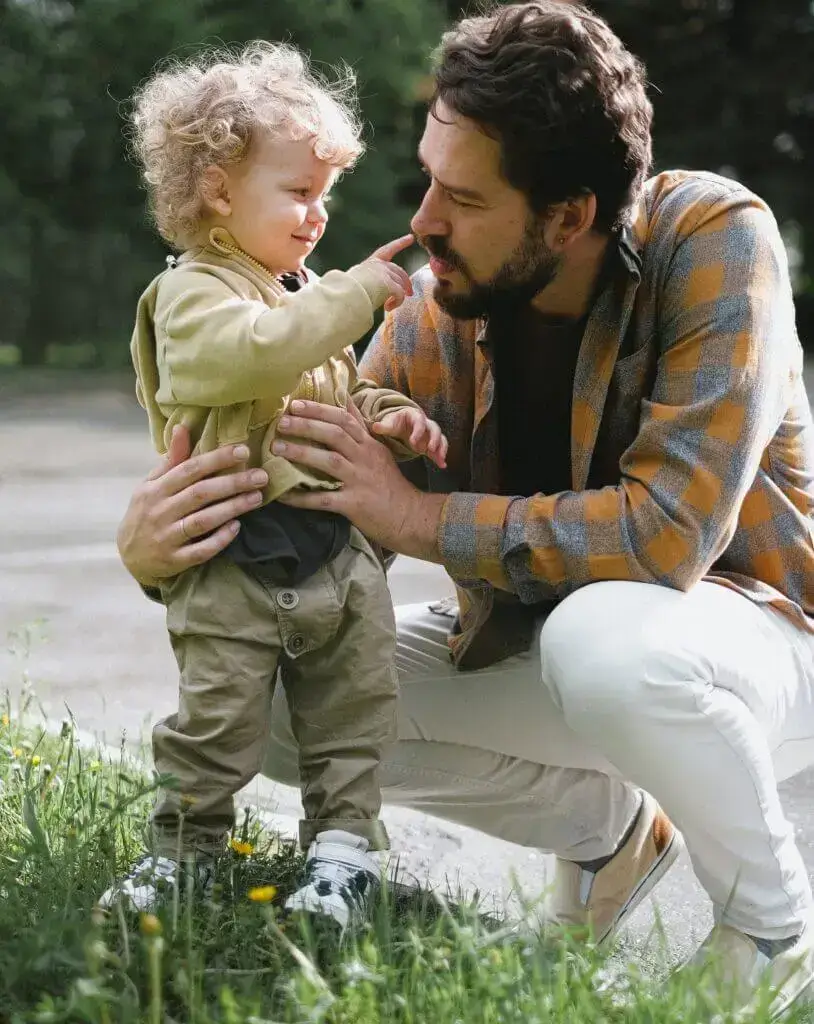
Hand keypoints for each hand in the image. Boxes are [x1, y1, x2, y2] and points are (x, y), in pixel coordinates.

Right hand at [117, 425, 267, 585]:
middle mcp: (160, 511)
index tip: (244, 450)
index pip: (189, 470)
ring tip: (257, 498)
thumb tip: (182, 427)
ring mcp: (166, 537)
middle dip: (232, 483)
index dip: (217, 459)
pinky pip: (200, 550)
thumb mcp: (151, 484)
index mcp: (155, 489)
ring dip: (232, 508)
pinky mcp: (174, 560)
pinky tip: (237, 527)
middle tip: (261, 476)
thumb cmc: (146, 512)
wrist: (129, 555)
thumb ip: (171, 460)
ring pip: (203, 521)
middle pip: (200, 493)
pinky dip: (219, 539)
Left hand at [273, 399, 445, 561]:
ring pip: (329, 461)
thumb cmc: (389, 484)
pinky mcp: (354, 504)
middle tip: (281, 422)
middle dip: (307, 426)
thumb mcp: (378, 451)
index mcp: (369, 444)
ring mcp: (360, 481)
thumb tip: (343, 398)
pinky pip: (323, 499)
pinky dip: (301, 497)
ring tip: (277, 448)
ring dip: (301, 453)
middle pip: (335, 434)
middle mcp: (365, 458)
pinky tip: (282, 494)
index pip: (344, 419)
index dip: (319, 410)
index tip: (296, 404)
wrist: (408, 516)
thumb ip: (359, 427)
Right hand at [352, 234, 414, 311]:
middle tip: (410, 293)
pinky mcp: (390, 285)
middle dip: (406, 281)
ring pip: (400, 283)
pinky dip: (397, 302)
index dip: (400, 243)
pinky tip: (388, 308)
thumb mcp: (357, 280)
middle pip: (399, 271)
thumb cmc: (346, 290)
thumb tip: (373, 292)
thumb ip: (368, 281)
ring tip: (389, 306)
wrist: (346, 294)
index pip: (388, 250)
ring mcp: (385, 274)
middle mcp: (380, 265)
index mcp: (370, 263)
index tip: (410, 237)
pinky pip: (400, 295)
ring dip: (399, 295)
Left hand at [371, 408, 447, 468]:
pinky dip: (441, 456)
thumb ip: (383, 426)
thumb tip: (375, 426)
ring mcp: (430, 434)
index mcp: (415, 416)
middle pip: (435, 428)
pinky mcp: (432, 443)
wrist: (402, 424)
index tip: (413, 442)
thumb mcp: (389, 423)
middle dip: (434, 439)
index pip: (420, 421)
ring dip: (441, 448)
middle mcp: (426, 424)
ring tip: (440, 458)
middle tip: (430, 449)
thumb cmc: (395, 423)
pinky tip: (442, 465)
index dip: (418, 431)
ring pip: (440, 438)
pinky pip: (440, 448)